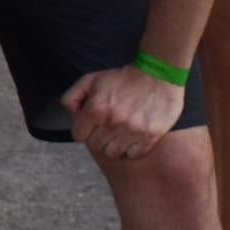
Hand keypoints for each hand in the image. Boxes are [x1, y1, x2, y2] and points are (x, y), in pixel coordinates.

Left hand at [61, 64, 185, 159]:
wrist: (158, 75)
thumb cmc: (122, 78)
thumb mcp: (90, 80)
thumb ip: (72, 98)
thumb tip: (71, 116)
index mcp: (96, 109)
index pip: (78, 135)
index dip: (83, 129)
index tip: (91, 124)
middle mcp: (113, 123)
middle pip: (95, 146)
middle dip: (98, 137)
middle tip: (106, 126)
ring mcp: (132, 131)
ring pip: (113, 153)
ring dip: (114, 144)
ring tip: (120, 131)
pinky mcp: (150, 136)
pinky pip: (133, 154)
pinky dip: (132, 148)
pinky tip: (133, 135)